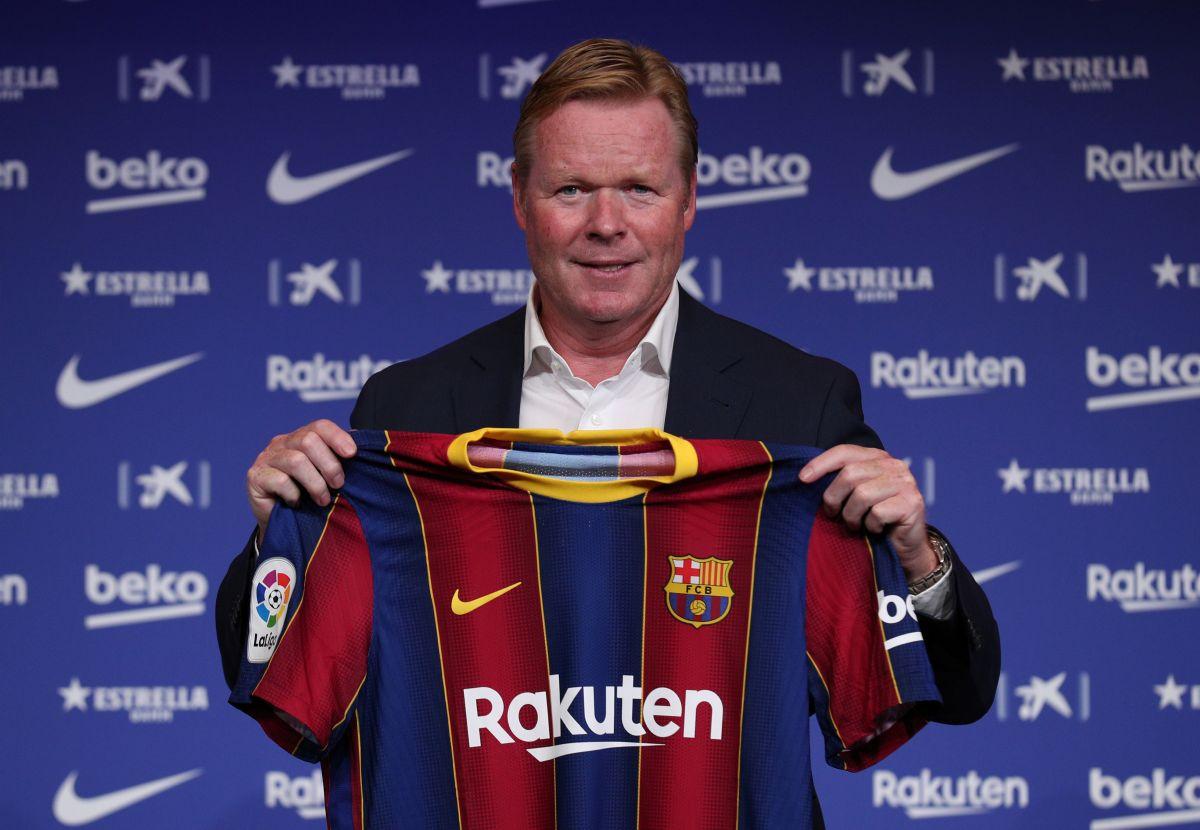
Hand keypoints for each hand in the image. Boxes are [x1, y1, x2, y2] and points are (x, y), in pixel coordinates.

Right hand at [246, 419, 356, 537]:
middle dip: (329, 465)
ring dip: (315, 483)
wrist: (280, 521)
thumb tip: (365, 451)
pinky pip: (279, 480)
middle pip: (309, 440)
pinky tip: (297, 503)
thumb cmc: (307, 496)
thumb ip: (339, 461)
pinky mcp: (255, 476)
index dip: (338, 437)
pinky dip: (293, 494)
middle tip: (338, 484)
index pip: (320, 426)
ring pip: (296, 461)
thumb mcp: (325, 476)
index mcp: (301, 438)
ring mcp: (266, 458)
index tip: (352, 454)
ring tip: (323, 499)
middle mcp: (282, 443)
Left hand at [799, 445, 936, 581]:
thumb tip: (805, 478)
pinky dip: (870, 526)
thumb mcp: (854, 496)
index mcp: (878, 457)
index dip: (821, 463)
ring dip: (851, 516)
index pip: (845, 452)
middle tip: (832, 514)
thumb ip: (841, 482)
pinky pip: (877, 513)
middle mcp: (894, 465)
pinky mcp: (912, 502)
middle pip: (850, 473)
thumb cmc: (874, 520)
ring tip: (854, 525)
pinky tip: (875, 530)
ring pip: (862, 494)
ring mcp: (906, 482)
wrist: (905, 546)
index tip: (802, 479)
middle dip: (834, 497)